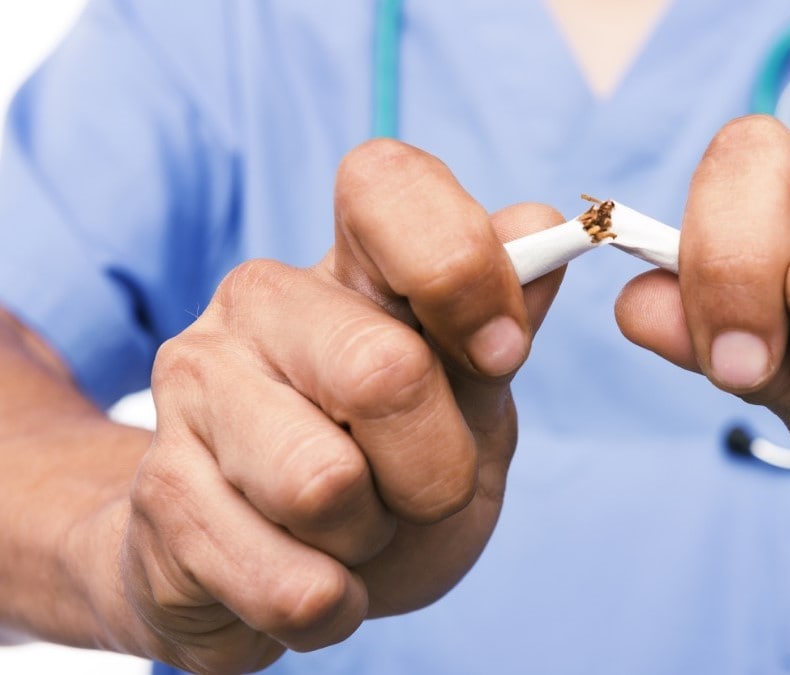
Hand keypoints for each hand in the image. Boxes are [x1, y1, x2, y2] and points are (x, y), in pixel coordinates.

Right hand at [112, 140, 564, 672]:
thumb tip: (544, 229)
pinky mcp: (160, 494)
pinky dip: (333, 605)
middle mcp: (260, 303)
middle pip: (386, 372)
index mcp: (349, 264)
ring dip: (372, 539)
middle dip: (437, 469)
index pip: (386, 182)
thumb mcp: (469, 394)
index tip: (500, 354)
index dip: (461, 265)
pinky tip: (312, 576)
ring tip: (350, 526)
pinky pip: (292, 582)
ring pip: (327, 487)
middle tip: (419, 488)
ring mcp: (193, 390)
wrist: (267, 568)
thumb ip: (505, 316)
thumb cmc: (387, 468)